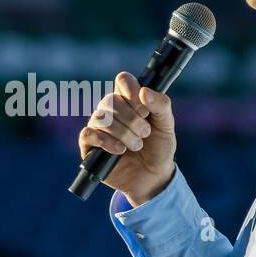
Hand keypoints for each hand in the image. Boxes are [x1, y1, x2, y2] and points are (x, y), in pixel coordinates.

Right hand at [76, 72, 176, 205]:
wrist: (153, 177)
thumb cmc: (159, 148)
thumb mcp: (167, 125)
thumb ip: (161, 105)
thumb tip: (144, 91)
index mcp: (129, 100)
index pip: (123, 80)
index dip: (132, 91)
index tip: (144, 109)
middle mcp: (111, 110)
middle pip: (110, 99)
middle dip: (131, 119)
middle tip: (145, 133)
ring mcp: (98, 126)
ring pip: (101, 118)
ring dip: (123, 133)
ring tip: (136, 146)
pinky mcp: (89, 145)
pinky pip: (88, 134)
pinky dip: (106, 142)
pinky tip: (120, 150)